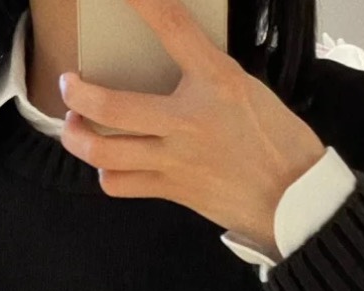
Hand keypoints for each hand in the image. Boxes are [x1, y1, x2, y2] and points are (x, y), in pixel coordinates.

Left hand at [58, 0, 326, 257]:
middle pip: (111, 106)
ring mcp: (176, 160)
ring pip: (105, 152)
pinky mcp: (173, 191)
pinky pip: (121, 185)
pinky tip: (109, 165)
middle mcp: (188, 120)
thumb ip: (206, 74)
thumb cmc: (278, 141)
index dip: (142, 1)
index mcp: (216, 81)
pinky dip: (107, 175)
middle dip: (78, 93)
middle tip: (69, 85)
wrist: (294, 199)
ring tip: (73, 127)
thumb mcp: (246, 89)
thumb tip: (175, 64)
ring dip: (78, 139)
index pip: (171, 25)